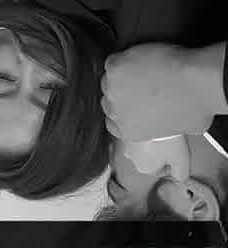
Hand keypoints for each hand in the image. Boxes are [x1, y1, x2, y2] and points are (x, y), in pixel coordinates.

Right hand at [101, 43, 218, 140]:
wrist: (196, 84)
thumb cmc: (195, 105)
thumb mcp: (183, 127)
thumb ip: (165, 125)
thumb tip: (169, 118)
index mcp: (129, 131)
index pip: (113, 123)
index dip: (123, 110)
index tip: (132, 103)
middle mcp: (116, 113)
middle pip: (109, 101)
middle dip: (123, 92)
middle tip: (141, 83)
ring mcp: (113, 90)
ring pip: (109, 80)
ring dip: (122, 75)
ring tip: (142, 69)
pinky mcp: (115, 69)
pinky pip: (112, 62)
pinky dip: (123, 59)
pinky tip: (139, 58)